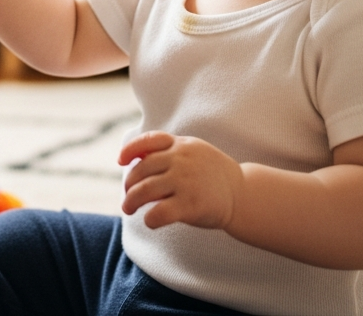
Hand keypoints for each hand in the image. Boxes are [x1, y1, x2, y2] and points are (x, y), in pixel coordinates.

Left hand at [120, 131, 242, 230]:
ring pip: (145, 191)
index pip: (149, 140)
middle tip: (127, 196)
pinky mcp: (190, 205)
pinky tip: (150, 221)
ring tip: (128, 208)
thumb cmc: (210, 173)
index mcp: (180, 145)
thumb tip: (133, 156)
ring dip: (131, 202)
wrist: (241, 194)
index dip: (130, 149)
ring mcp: (185, 182)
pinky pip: (159, 213)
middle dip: (129, 184)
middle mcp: (181, 160)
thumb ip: (167, 151)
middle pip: (142, 170)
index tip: (120, 161)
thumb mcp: (192, 151)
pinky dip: (149, 218)